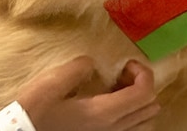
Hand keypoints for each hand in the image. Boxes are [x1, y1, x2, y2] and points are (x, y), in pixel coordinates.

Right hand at [15, 57, 159, 130]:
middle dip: (143, 85)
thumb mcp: (52, 83)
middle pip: (150, 108)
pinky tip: (113, 105)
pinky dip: (132, 115)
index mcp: (103, 113)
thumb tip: (93, 62)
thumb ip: (77, 69)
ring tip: (118, 89)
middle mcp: (113, 128)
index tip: (127, 62)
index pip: (144, 93)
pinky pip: (132, 130)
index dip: (143, 73)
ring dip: (139, 101)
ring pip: (145, 122)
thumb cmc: (36, 111)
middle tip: (122, 73)